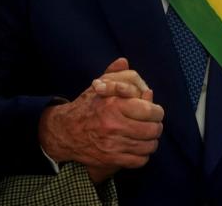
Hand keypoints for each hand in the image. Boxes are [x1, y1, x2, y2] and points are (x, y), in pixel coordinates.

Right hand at [38, 58, 163, 183]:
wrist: (64, 132)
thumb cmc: (86, 107)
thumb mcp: (99, 88)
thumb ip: (113, 75)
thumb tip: (123, 61)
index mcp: (114, 106)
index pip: (150, 111)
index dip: (157, 112)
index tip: (155, 111)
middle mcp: (114, 125)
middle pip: (153, 130)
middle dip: (156, 127)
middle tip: (153, 125)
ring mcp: (112, 144)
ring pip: (148, 146)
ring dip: (151, 142)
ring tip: (147, 137)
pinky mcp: (110, 159)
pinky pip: (139, 161)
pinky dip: (143, 156)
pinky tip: (138, 148)